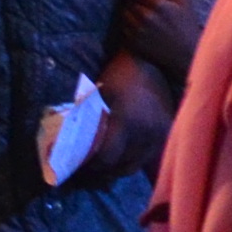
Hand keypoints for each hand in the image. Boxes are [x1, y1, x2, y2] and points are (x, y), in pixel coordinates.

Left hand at [84, 52, 174, 178]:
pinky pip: (145, 158)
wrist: (152, 58)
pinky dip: (128, 163)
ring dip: (113, 171)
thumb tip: (65, 147)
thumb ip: (85, 123)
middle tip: (79, 173)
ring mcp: (159, 136)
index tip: (72, 167)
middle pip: (120, 167)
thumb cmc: (118, 73)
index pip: (106, 158)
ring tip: (95, 170)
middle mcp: (147, 134)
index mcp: (128, 122)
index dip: (88, 166)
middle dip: (98, 173)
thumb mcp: (96, 95)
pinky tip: (114, 162)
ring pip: (133, 166)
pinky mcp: (166, 135)